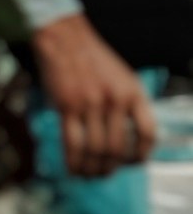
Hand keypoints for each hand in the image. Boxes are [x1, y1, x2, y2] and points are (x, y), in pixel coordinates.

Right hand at [34, 6, 157, 177]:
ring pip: (95, 150)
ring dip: (92, 169)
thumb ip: (128, 105)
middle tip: (105, 174)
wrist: (65, 39)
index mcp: (133, 93)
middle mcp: (115, 99)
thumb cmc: (92, 60)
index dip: (142, 155)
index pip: (147, 134)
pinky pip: (73, 144)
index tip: (133, 163)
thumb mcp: (122, 78)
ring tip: (89, 174)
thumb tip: (129, 139)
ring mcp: (90, 103)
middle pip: (118, 148)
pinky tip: (73, 169)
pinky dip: (74, 162)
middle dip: (111, 168)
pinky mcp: (67, 106)